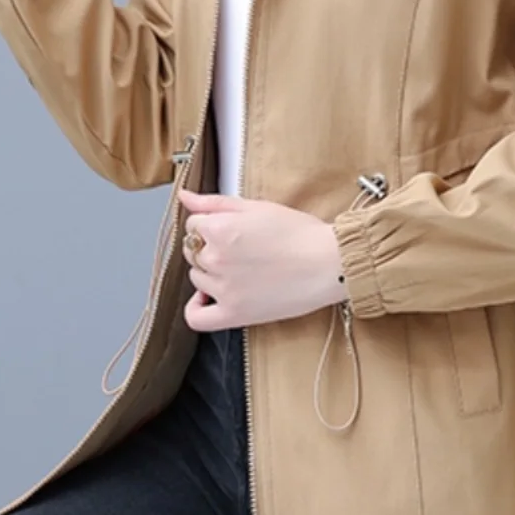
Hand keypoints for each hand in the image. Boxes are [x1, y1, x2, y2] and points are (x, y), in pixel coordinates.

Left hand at [176, 189, 345, 332]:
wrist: (329, 263)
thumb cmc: (300, 233)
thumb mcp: (256, 207)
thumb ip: (214, 202)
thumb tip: (185, 197)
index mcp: (219, 229)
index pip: (193, 224)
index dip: (211, 223)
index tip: (231, 228)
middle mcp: (215, 258)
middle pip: (192, 250)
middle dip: (209, 246)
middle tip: (239, 247)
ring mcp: (223, 288)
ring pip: (196, 277)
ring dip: (210, 272)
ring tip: (240, 268)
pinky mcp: (233, 313)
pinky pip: (197, 317)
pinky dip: (196, 307)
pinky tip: (209, 297)